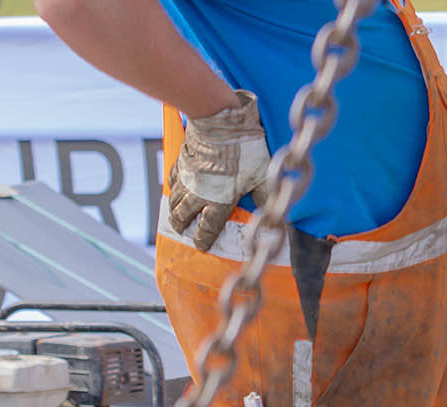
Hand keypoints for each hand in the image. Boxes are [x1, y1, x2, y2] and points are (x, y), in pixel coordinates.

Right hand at [167, 89, 274, 252]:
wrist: (220, 121)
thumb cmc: (244, 149)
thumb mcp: (262, 177)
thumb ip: (264, 197)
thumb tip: (275, 215)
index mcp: (219, 201)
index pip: (208, 227)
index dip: (203, 239)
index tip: (201, 246)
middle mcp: (198, 192)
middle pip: (184, 215)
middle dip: (182, 226)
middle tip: (182, 231)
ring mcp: (187, 177)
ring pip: (175, 199)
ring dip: (174, 210)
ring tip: (174, 217)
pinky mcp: (181, 161)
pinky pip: (171, 178)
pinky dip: (171, 187)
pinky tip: (172, 190)